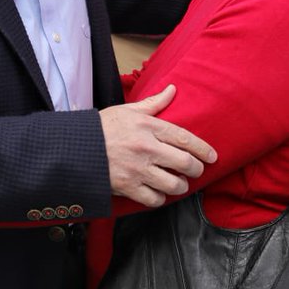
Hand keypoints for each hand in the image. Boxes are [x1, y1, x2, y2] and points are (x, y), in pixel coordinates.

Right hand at [99, 84, 217, 207]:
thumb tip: (173, 89)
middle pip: (185, 163)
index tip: (212, 157)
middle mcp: (147, 148)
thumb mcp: (128, 111)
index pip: (185, 138)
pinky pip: (155, 199)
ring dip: (180, 186)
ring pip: (173, 184)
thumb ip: (154, 103)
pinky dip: (160, 198)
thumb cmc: (103, 127)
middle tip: (196, 171)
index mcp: (148, 127)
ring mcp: (138, 169)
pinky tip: (159, 193)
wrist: (75, 148)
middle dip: (196, 170)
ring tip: (178, 184)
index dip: (203, 149)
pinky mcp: (128, 187)